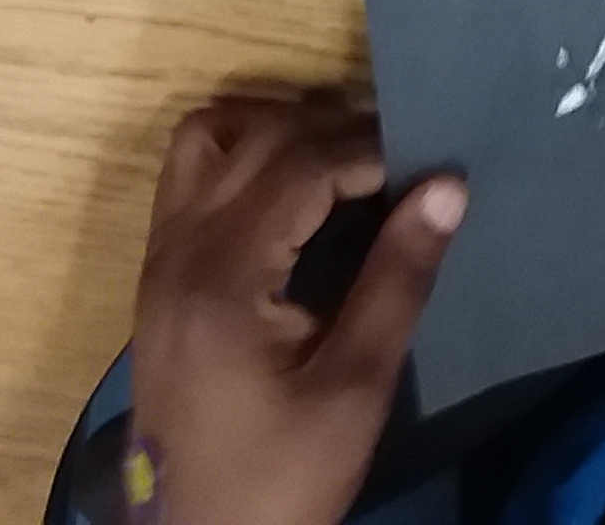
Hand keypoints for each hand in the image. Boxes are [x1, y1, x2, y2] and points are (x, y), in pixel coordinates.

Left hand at [129, 93, 464, 524]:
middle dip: (331, 129)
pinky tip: (293, 195)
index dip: (368, 149)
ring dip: (275, 130)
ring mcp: (159, 261)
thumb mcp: (355, 387)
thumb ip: (398, 278)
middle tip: (399, 157)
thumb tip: (447, 185)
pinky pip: (189, 178)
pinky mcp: (158, 279)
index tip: (426, 165)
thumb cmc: (284, 475)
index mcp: (224, 276)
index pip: (298, 163)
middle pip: (254, 137)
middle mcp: (178, 251)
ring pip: (206, 140)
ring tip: (342, 161)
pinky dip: (241, 159)